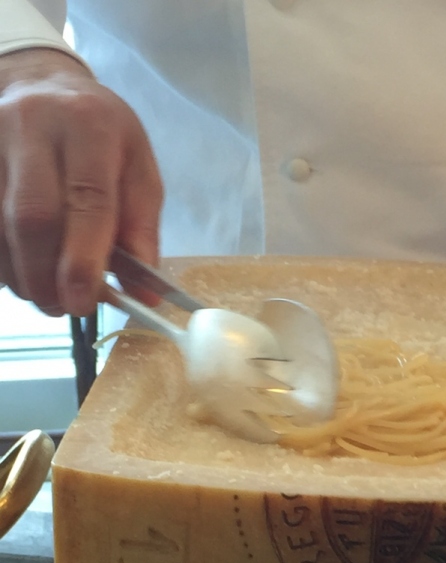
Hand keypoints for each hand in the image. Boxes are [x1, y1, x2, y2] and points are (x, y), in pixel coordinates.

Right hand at [0, 47, 162, 315]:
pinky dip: (2, 260)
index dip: (82, 258)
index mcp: (89, 125)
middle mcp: (33, 124)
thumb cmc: (98, 136)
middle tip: (63, 307)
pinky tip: (21, 270)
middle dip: (46, 275)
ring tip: (44, 294)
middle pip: (32, 216)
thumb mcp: (137, 169)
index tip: (82, 302)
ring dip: (21, 274)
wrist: (39, 85)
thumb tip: (144, 295)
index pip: (86, 199)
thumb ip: (141, 230)